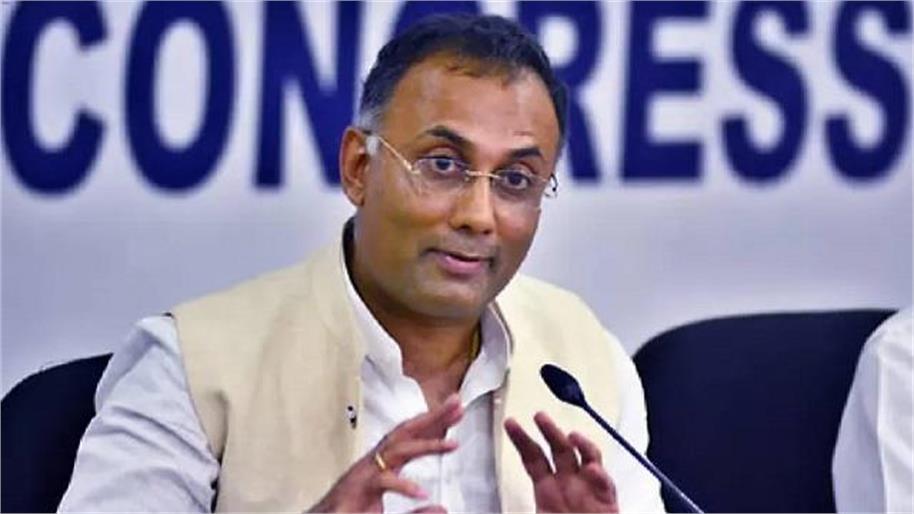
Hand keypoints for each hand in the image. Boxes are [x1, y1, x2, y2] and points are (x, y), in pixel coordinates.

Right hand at [307, 395, 462, 512]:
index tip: (457, 410)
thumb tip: (442, 509)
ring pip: (395, 451)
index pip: (410, 436)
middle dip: (432, 418)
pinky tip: (420, 491)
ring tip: (451, 445)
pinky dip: (400, 484)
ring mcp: (362, 475)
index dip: (434, 422)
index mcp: (381, 465)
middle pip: (405, 433)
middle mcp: (372, 464)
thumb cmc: (351, 513)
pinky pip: (380, 482)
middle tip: (457, 405)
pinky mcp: (354, 491)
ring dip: (424, 445)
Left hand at [504, 412, 617, 512]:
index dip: (521, 439)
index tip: (510, 423)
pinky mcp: (607, 501)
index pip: (533, 457)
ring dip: (581, 445)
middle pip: (559, 449)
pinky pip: (605, 484)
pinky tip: (593, 469)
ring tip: (572, 436)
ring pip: (586, 457)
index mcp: (546, 490)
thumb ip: (514, 512)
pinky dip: (600, 475)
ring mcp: (588, 489)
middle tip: (539, 416)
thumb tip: (485, 512)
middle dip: (549, 431)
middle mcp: (568, 484)